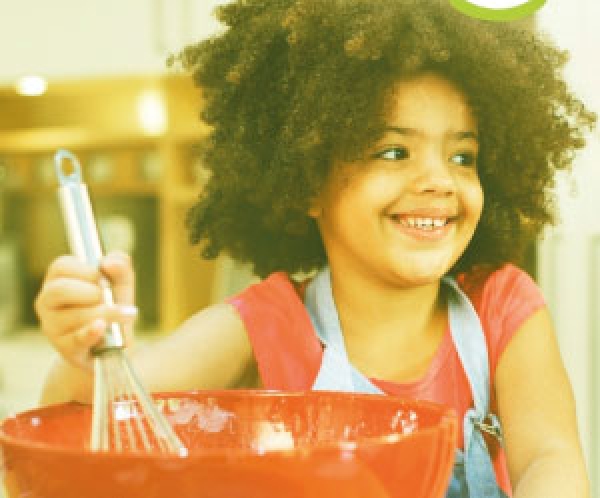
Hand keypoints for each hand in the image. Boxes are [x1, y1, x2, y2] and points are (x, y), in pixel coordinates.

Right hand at [35, 251, 137, 370]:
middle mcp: (48, 301)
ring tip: (126, 314)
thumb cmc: (112, 306)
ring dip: (105, 313)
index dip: (88, 271)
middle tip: (109, 297)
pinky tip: (102, 326)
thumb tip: (109, 263)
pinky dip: (91, 332)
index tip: (105, 280)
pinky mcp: (64, 348)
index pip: (61, 266)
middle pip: (60, 290)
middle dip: (92, 292)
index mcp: (58, 279)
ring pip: (73, 316)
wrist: (114, 343)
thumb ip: (120, 267)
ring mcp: (52, 326)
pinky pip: (76, 339)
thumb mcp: (120, 283)